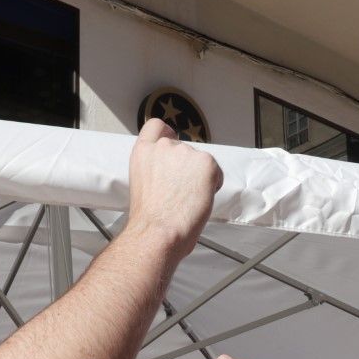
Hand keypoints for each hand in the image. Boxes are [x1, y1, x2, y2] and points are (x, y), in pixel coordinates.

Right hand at [121, 119, 218, 263]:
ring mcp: (186, 152)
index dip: (167, 135)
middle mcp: (164, 146)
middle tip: (183, 191)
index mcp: (144, 152)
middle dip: (186, 167)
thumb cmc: (148, 220)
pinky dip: (213, 185)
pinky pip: (216, 172)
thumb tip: (170, 176)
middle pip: (183, 149)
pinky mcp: (206, 162)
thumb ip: (155, 170)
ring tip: (189, 200)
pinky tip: (200, 199)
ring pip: (200, 161)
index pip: (156, 127)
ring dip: (200, 177)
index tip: (172, 145)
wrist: (158, 231)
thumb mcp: (142, 183)